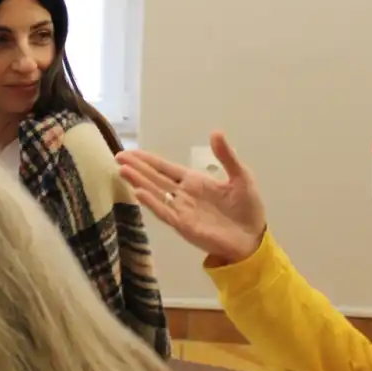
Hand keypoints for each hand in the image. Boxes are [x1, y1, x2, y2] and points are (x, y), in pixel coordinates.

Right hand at [117, 132, 265, 263]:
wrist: (253, 238)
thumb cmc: (247, 208)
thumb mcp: (241, 176)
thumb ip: (226, 156)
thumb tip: (215, 132)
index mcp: (194, 181)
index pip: (165, 168)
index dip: (148, 160)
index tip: (130, 153)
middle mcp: (183, 194)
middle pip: (155, 178)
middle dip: (137, 168)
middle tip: (118, 157)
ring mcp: (182, 210)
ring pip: (155, 193)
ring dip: (139, 182)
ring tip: (123, 170)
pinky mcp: (184, 225)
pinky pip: (164, 212)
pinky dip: (152, 203)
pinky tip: (139, 193)